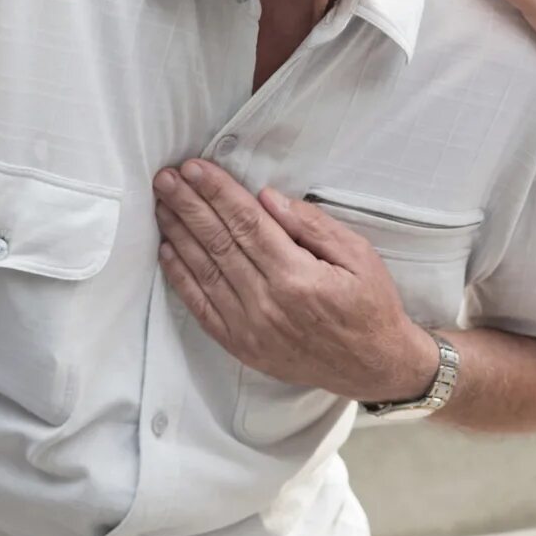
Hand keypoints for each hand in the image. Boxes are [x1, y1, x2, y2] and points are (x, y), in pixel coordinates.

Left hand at [154, 161, 440, 403]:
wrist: (373, 366)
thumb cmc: (371, 306)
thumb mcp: (359, 256)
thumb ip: (313, 225)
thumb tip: (268, 199)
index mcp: (297, 276)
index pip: (246, 222)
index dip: (218, 192)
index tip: (196, 169)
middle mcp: (266, 301)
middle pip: (218, 242)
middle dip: (189, 205)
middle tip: (166, 178)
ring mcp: (249, 327)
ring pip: (204, 270)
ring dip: (178, 234)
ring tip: (161, 204)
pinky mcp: (241, 345)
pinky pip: (202, 306)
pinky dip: (181, 277)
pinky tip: (168, 251)